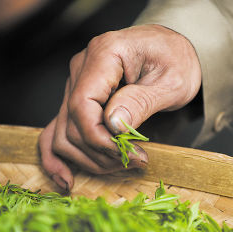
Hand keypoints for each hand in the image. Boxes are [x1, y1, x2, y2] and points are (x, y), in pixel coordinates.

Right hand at [39, 24, 201, 189]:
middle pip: (72, 124)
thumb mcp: (172, 81)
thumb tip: (112, 125)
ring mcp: (76, 85)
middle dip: (101, 153)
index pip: (83, 105)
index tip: (126, 154)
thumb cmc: (176, 60)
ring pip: (63, 134)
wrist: (172, 51)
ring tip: (121, 165)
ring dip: (88, 159)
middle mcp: (82, 68)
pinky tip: (66, 179)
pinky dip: (57, 158)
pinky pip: (56, 130)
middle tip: (135, 161)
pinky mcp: (77, 101)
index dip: (99, 138)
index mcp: (104, 54)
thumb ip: (141, 102)